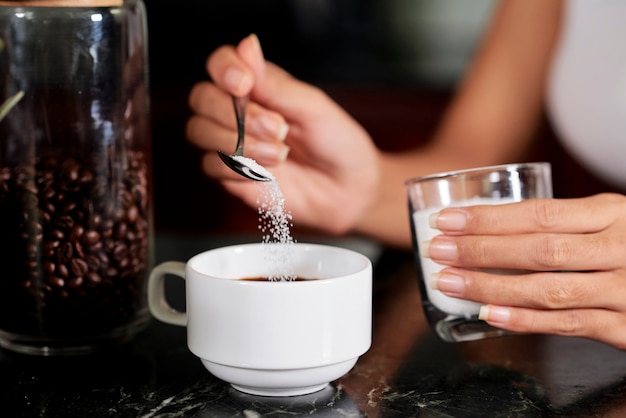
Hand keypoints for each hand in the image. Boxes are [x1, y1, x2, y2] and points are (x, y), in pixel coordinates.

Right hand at [186, 34, 379, 234]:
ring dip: (238, 142)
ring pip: (199, 131)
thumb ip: (275, 83)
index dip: (223, 69)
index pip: (220, 64)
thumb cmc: (337, 143)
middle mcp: (239, 112)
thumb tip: (247, 45)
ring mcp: (232, 143)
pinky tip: (267, 172)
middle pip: (201, 98)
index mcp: (259, 87)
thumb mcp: (313, 107)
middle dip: (235, 113)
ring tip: (280, 154)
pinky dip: (236, 168)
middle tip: (277, 129)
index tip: (244, 84)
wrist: (348, 189)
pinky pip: (211, 165)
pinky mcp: (231, 175)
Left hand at [426, 193, 625, 348]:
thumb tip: (494, 227)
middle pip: (538, 249)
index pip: (539, 214)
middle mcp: (621, 248)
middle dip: (480, 251)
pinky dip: (526, 321)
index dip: (488, 219)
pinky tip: (490, 315)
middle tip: (438, 250)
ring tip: (451, 283)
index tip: (447, 221)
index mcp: (613, 214)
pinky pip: (569, 324)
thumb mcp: (613, 222)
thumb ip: (568, 224)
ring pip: (548, 288)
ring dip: (491, 286)